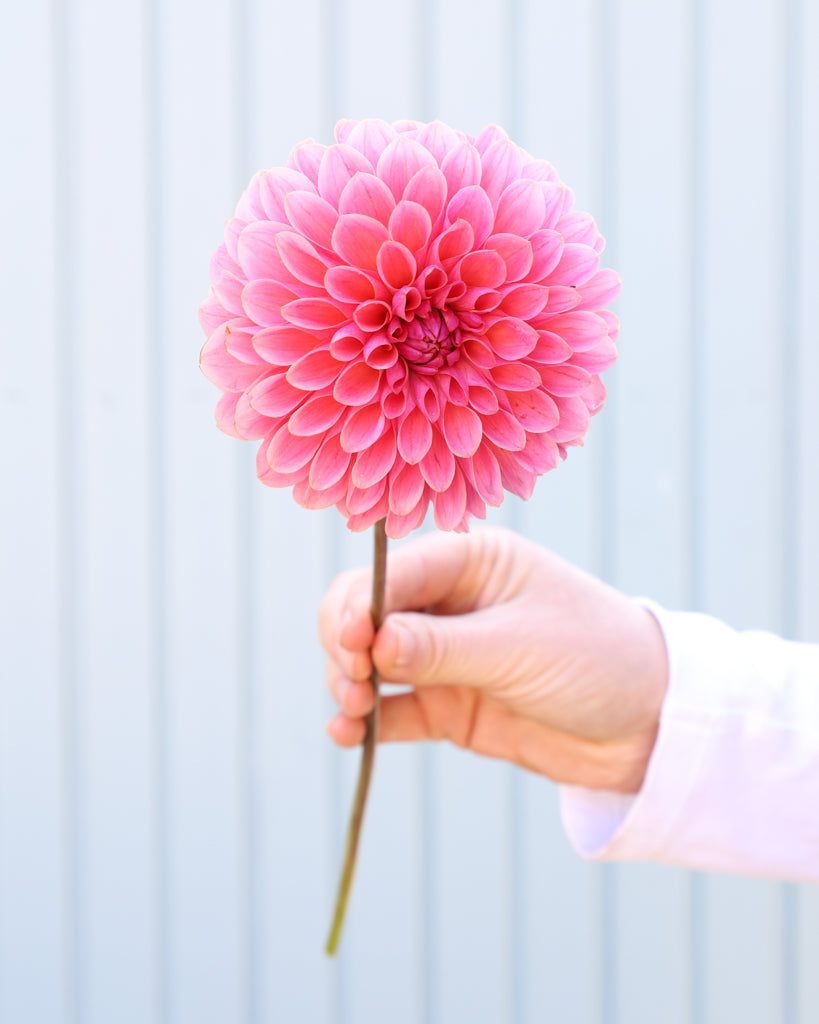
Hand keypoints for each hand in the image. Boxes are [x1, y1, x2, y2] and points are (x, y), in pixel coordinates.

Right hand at [319, 527, 667, 792]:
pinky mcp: (448, 705)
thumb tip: (370, 644)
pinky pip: (392, 710)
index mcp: (470, 561)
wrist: (650, 728)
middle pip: (365, 612)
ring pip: (369, 662)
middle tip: (353, 681)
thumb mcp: (520, 646)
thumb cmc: (597, 659)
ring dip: (349, 683)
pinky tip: (348, 735)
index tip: (352, 642)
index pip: (392, 573)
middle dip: (345, 643)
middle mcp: (448, 602)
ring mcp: (444, 656)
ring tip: (352, 712)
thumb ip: (441, 647)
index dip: (359, 603)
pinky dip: (364, 722)